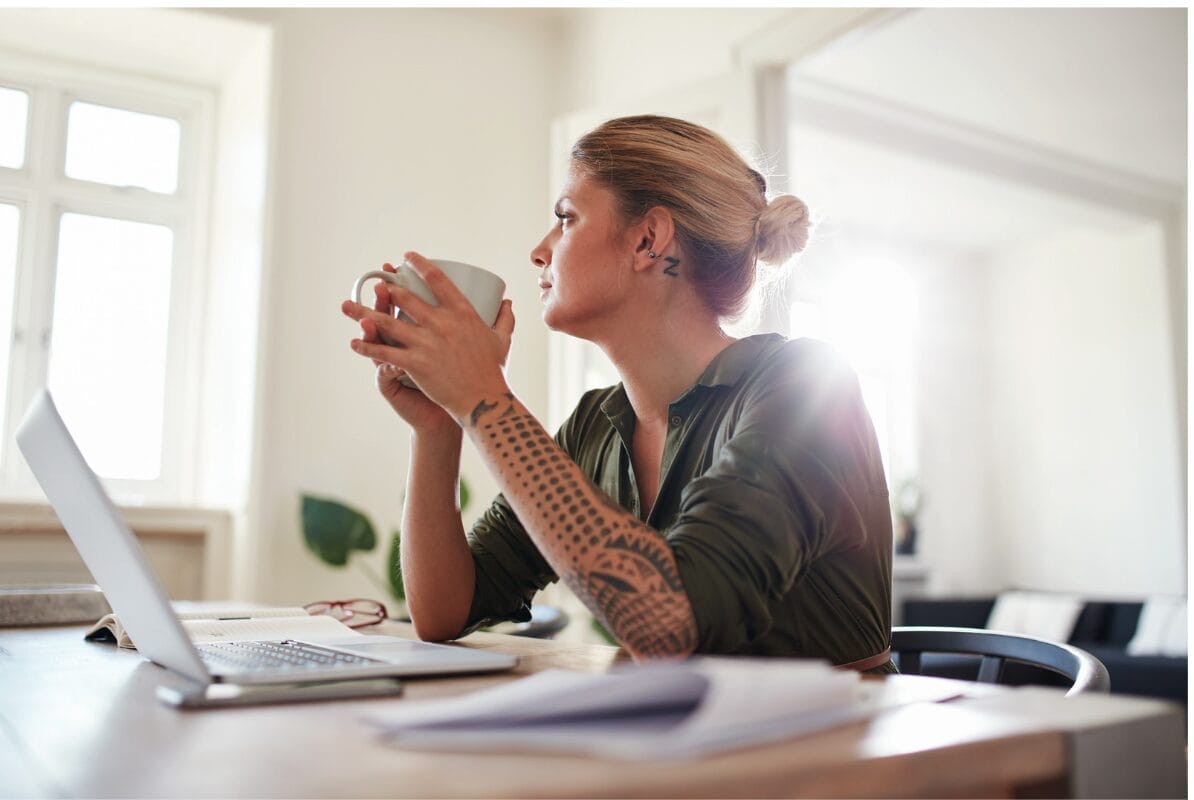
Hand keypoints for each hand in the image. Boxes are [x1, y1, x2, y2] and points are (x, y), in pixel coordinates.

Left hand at [343, 252, 515, 422]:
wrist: (484, 400)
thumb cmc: (493, 370)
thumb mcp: (501, 340)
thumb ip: (504, 318)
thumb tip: (507, 301)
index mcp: (462, 312)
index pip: (437, 279)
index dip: (419, 264)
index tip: (406, 257)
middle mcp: (442, 323)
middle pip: (406, 298)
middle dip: (387, 288)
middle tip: (376, 285)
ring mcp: (426, 343)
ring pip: (388, 323)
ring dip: (364, 314)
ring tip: (348, 306)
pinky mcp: (415, 363)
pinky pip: (385, 353)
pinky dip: (367, 347)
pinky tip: (354, 343)